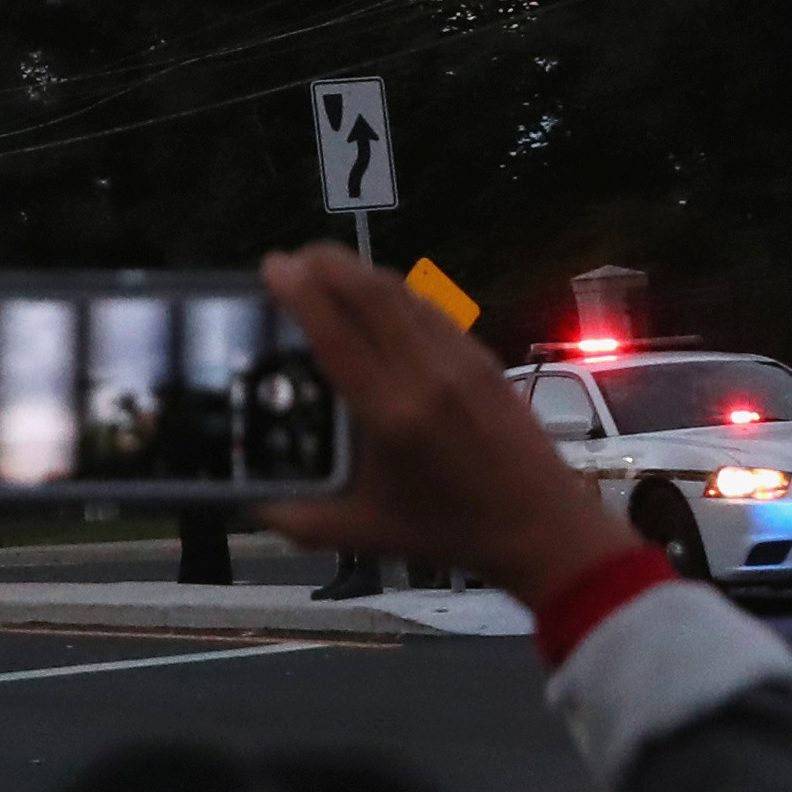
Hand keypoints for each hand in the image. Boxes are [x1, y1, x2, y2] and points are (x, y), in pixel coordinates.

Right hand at [255, 247, 632, 606]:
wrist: (541, 527)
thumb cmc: (449, 531)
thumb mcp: (367, 533)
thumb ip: (301, 520)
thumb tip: (249, 505)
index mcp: (390, 416)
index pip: (336, 334)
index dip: (300, 293)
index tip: (272, 266)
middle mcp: (424, 375)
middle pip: (369, 293)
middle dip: (325, 263)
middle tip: (292, 258)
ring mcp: (459, 360)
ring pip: (402, 293)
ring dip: (359, 271)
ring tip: (326, 268)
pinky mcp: (482, 357)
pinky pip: (429, 308)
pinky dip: (395, 291)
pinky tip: (378, 297)